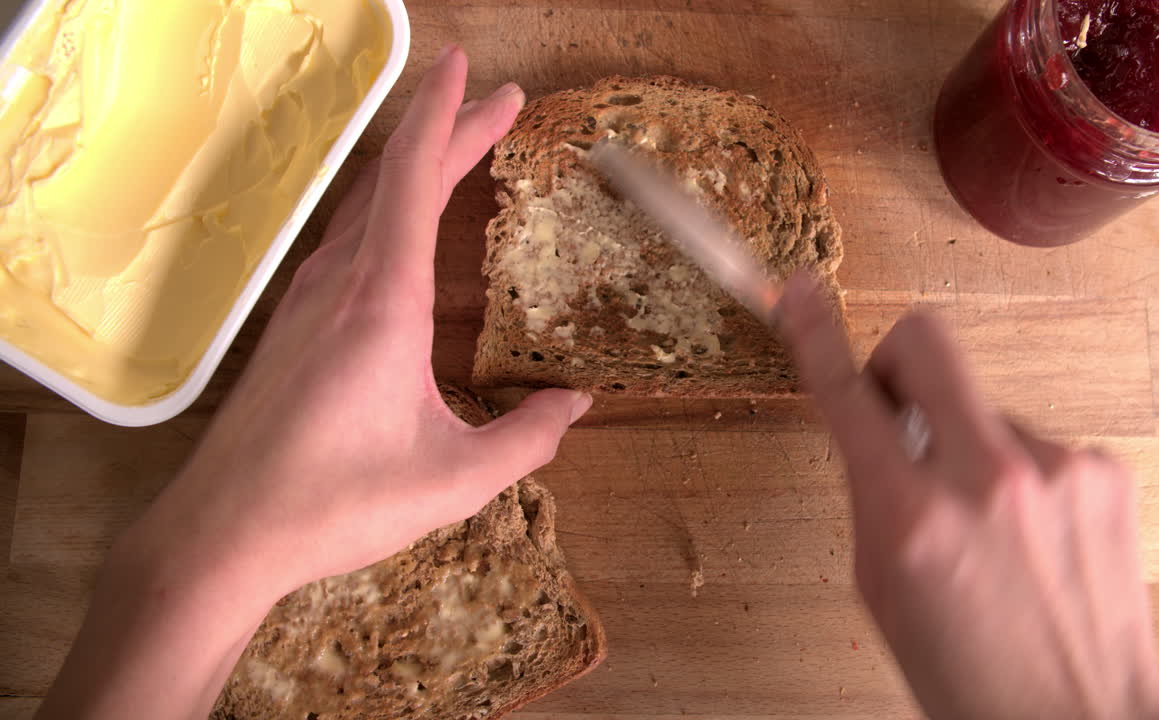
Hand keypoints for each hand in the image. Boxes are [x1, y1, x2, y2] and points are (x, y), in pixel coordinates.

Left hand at [38, 46, 589, 719]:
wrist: (224, 531)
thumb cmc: (337, 503)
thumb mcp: (454, 480)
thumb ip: (525, 438)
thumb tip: (575, 403)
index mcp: (383, 301)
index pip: (416, 180)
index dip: (449, 117)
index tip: (475, 70)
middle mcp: (341, 282)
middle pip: (395, 179)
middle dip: (446, 129)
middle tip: (495, 97)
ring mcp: (307, 299)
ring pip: (366, 205)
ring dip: (413, 167)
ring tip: (457, 147)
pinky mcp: (292, 324)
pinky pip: (348, 237)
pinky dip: (386, 206)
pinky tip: (399, 225)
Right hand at [777, 274, 1158, 719]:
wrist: (1079, 718)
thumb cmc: (971, 677)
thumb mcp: (882, 588)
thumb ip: (874, 497)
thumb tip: (874, 428)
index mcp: (912, 517)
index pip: (846, 394)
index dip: (814, 334)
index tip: (801, 296)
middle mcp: (986, 479)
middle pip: (927, 342)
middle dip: (897, 358)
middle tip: (896, 403)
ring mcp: (1053, 468)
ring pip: (983, 408)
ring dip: (970, 447)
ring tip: (987, 525)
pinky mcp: (1101, 470)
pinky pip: (1035, 443)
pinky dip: (1020, 476)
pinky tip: (1030, 533)